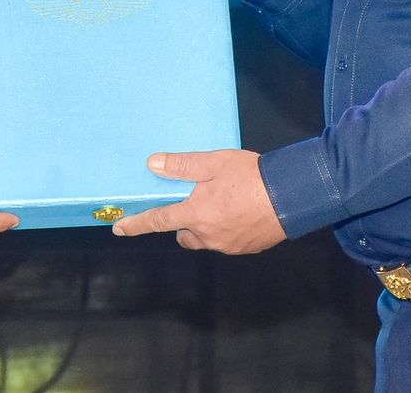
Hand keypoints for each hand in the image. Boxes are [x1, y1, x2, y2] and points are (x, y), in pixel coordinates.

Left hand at [111, 149, 286, 254]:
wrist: (291, 196)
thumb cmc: (250, 176)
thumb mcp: (213, 162)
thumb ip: (182, 165)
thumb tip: (153, 164)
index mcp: (195, 214)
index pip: (157, 221)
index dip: (136, 224)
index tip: (119, 228)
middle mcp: (207, 235)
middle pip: (183, 234)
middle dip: (182, 223)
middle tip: (195, 202)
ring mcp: (227, 245)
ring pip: (204, 239)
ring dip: (204, 227)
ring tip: (221, 205)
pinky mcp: (245, 248)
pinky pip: (225, 241)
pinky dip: (225, 230)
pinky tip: (239, 212)